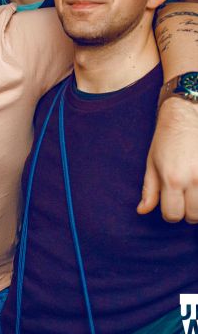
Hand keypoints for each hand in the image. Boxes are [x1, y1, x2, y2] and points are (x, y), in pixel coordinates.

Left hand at [137, 98, 197, 222]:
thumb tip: (142, 211)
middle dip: (186, 211)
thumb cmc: (165, 141)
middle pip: (193, 216)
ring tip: (193, 191)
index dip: (170, 213)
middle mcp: (194, 180)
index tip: (170, 204)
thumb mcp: (152, 164)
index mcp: (172, 179)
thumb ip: (149, 190)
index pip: (173, 215)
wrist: (185, 118)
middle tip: (183, 198)